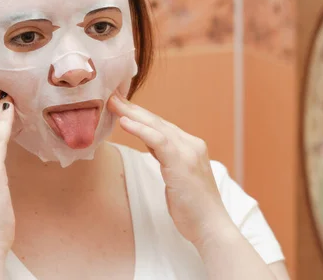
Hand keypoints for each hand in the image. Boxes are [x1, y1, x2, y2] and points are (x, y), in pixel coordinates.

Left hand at [108, 91, 234, 246]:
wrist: (211, 227)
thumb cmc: (192, 207)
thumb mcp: (176, 175)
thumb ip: (166, 157)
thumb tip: (150, 143)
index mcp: (190, 146)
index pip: (161, 125)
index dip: (140, 114)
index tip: (120, 104)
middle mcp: (191, 144)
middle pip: (156, 121)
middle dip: (132, 108)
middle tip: (112, 95)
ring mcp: (188, 152)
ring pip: (156, 126)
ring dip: (132, 113)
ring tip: (113, 102)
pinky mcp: (182, 162)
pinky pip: (157, 140)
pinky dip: (140, 129)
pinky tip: (124, 122)